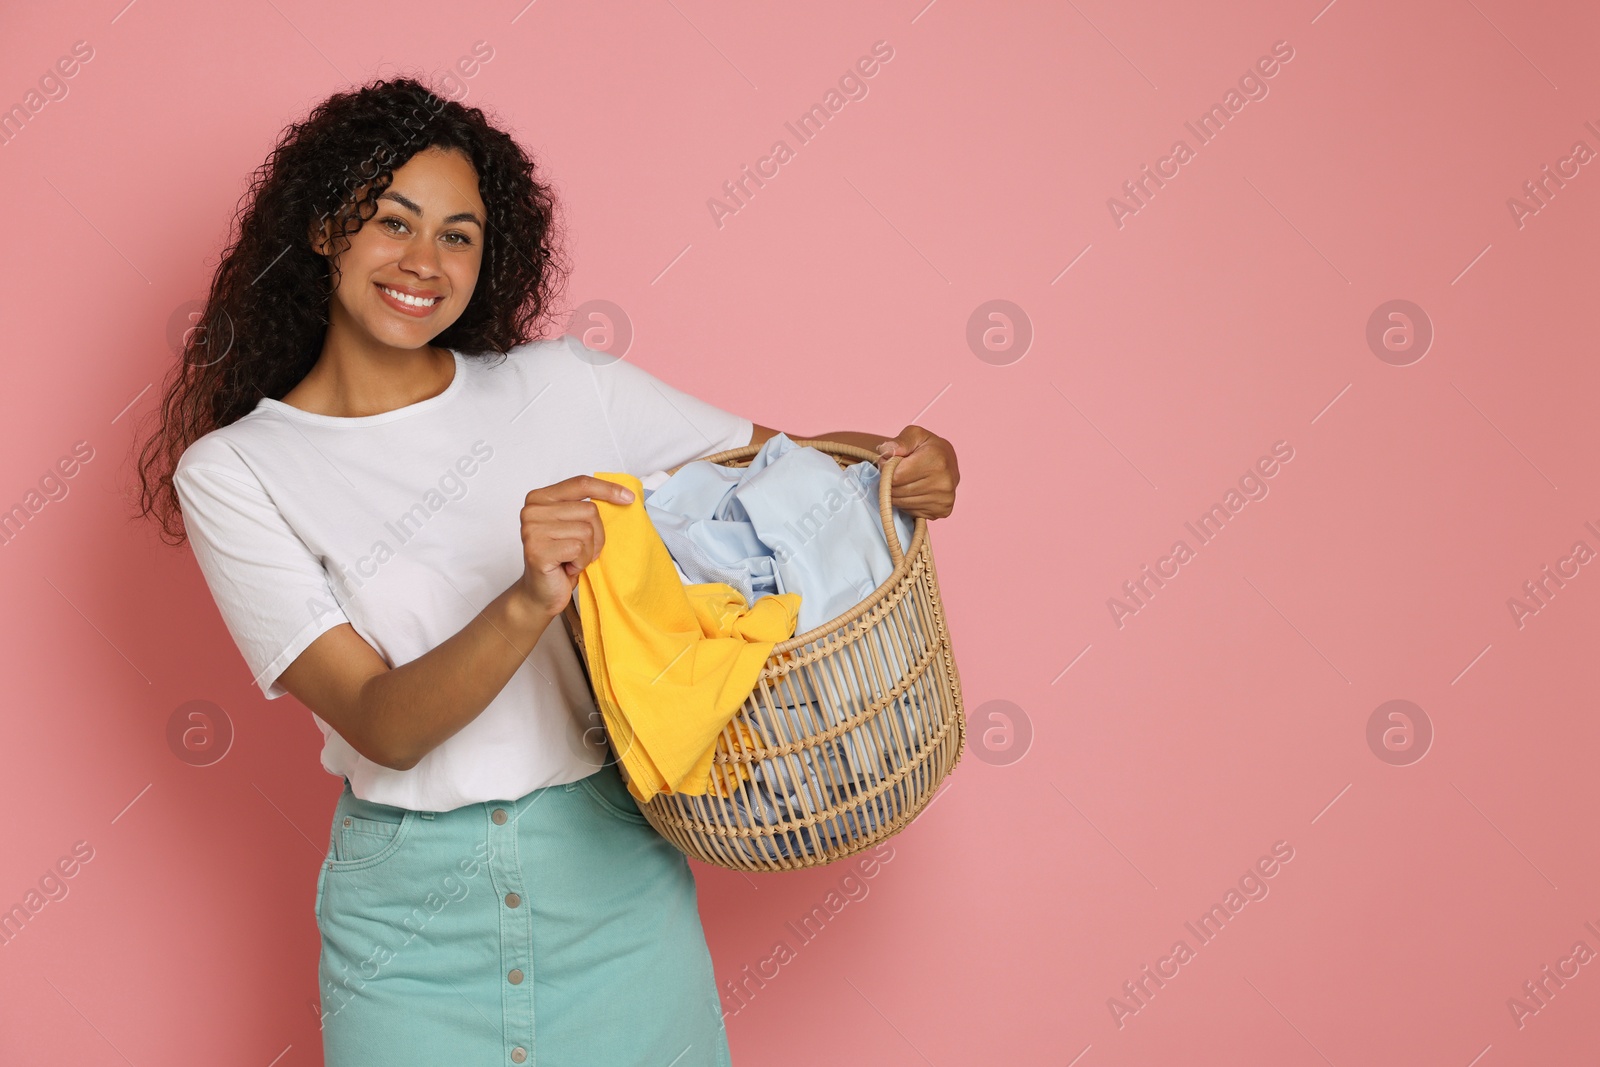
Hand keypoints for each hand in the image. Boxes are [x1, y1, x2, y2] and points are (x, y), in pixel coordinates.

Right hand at [515, 475, 634, 618]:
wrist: (542, 593)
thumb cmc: (562, 560)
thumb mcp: (574, 527)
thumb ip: (585, 508)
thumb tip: (624, 495)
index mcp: (540, 498)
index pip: (580, 483)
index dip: (607, 489)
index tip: (628, 498)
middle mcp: (532, 510)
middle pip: (589, 510)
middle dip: (596, 535)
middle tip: (582, 551)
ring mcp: (532, 530)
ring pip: (586, 530)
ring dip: (588, 551)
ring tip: (572, 560)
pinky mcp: (537, 550)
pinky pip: (579, 549)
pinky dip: (581, 562)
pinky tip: (567, 568)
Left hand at [875, 426, 958, 518]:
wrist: (948, 462)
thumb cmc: (928, 447)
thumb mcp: (915, 435)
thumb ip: (900, 441)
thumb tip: (886, 450)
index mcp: (936, 461)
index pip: (896, 476)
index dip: (886, 470)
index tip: (889, 463)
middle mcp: (943, 482)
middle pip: (897, 491)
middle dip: (890, 482)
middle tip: (896, 473)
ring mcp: (944, 499)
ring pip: (902, 503)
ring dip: (897, 494)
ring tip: (906, 481)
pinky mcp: (942, 510)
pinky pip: (911, 512)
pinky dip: (907, 503)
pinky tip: (915, 491)